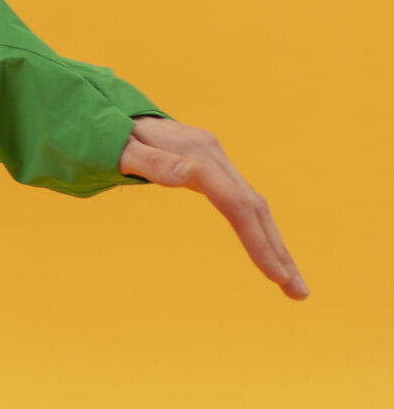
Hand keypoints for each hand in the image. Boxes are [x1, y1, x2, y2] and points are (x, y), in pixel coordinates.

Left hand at [118, 118, 307, 299]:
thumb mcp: (121, 149)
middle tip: (300, 294)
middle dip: (278, 252)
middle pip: (256, 209)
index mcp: (198, 155)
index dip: (257, 241)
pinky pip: (242, 204)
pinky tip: (268, 252)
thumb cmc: (107, 136)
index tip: (275, 276)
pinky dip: (259, 231)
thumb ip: (151, 162)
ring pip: (254, 207)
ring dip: (275, 246)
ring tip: (292, 285)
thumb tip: (189, 175)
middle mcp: (214, 157)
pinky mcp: (211, 167)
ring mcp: (215, 161)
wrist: (110, 113)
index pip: (237, 204)